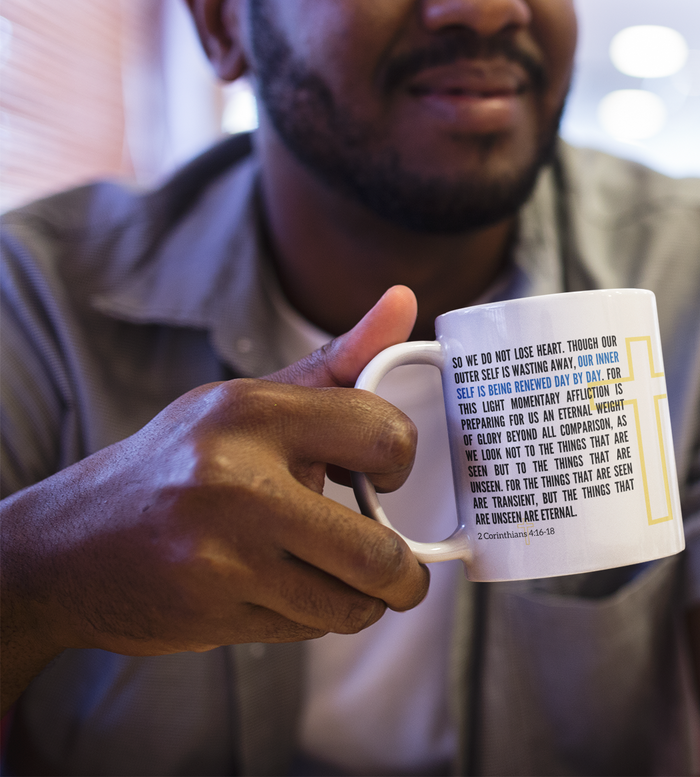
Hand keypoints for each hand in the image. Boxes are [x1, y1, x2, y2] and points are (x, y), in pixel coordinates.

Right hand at [0, 286, 429, 711]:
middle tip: (400, 571)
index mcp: (251, 413)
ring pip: (348, 602)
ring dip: (362, 603)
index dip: (402, 463)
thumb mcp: (249, 401)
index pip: (383, 434)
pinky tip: (285, 592)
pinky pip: (305, 628)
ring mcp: (221, 552)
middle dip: (403, 573)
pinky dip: (312, 619)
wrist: (66, 547)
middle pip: (376, 550)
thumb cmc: (178, 465)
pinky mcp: (210, 610)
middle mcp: (235, 479)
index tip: (387, 477)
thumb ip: (337, 362)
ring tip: (345, 583)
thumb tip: (403, 300)